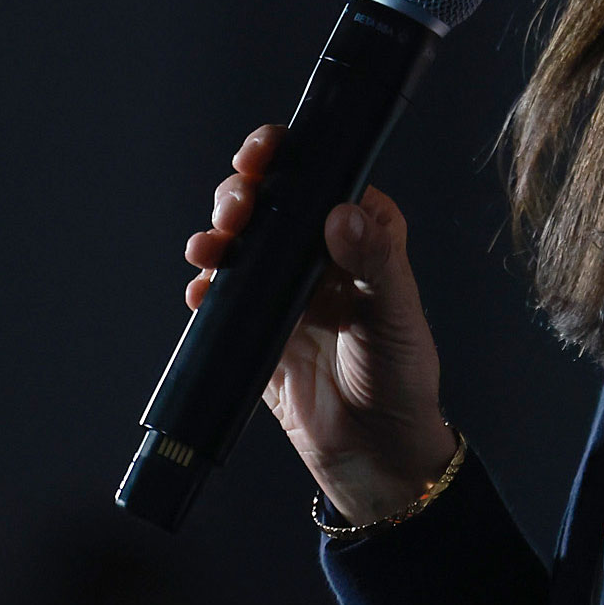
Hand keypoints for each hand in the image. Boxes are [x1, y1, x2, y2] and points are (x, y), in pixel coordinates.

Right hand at [183, 125, 456, 523]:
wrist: (372, 451)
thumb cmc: (401, 376)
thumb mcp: (395, 313)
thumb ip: (372, 260)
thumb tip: (340, 213)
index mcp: (361, 234)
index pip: (321, 175)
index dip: (287, 155)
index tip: (263, 153)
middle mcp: (318, 253)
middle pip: (269, 200)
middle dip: (241, 192)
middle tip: (235, 208)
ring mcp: (283, 288)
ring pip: (239, 240)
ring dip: (217, 235)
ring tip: (211, 246)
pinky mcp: (254, 325)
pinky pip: (221, 294)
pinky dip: (206, 286)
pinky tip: (203, 291)